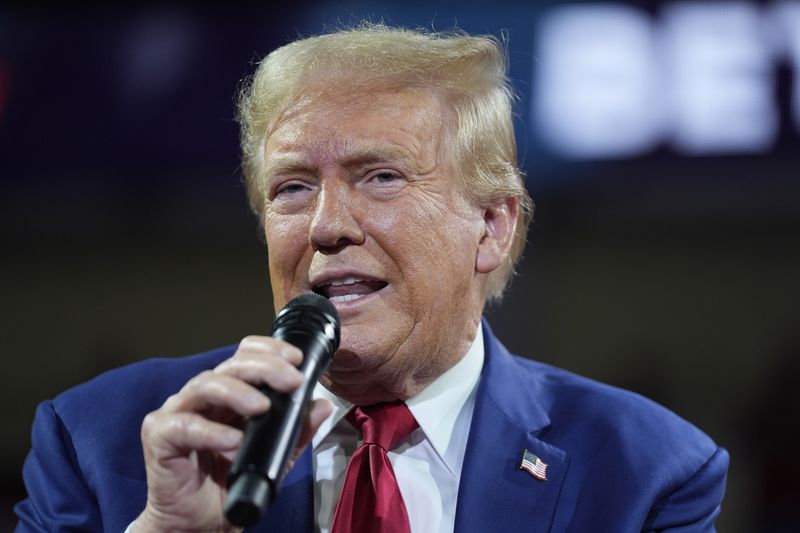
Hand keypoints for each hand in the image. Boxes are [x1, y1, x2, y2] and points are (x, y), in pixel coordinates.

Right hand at [131, 336, 332, 531]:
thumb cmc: (230, 482)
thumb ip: (297, 430)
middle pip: (230, 366)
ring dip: (237, 392)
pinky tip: (232, 442)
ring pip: (205, 386)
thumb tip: (322, 406)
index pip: (245, 356)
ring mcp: (178, 412)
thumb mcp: (274, 455)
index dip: (269, 351)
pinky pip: (184, 426)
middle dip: (264, 368)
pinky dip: (211, 432)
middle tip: (291, 381)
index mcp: (228, 392)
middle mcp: (201, 396)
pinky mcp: (160, 436)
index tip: (296, 359)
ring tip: (262, 407)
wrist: (201, 522)